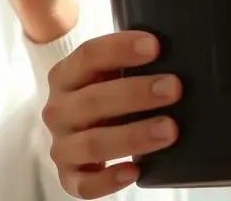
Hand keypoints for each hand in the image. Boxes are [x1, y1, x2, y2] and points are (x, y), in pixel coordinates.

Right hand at [42, 31, 180, 197]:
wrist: (74, 134)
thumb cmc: (100, 97)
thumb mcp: (102, 76)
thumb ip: (124, 65)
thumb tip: (171, 53)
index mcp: (63, 76)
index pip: (88, 55)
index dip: (120, 48)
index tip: (154, 46)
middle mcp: (57, 110)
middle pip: (93, 100)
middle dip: (136, 93)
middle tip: (173, 88)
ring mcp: (61, 146)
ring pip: (93, 143)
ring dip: (133, 135)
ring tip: (170, 129)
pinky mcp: (69, 178)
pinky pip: (86, 185)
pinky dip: (110, 180)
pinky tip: (135, 170)